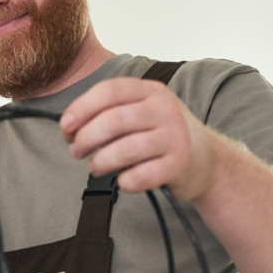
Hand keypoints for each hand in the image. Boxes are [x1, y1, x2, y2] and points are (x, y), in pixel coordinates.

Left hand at [59, 77, 216, 198]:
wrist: (206, 158)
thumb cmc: (162, 135)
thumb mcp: (141, 111)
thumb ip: (108, 112)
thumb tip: (69, 127)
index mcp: (150, 91)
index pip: (109, 91)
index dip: (81, 108)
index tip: (66, 127)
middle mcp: (164, 110)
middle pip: (113, 121)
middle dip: (85, 138)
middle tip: (76, 150)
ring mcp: (174, 137)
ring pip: (124, 150)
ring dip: (100, 162)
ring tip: (96, 166)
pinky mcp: (179, 165)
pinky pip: (141, 176)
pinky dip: (124, 181)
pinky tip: (122, 180)